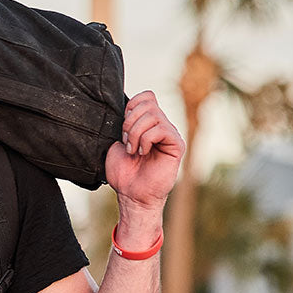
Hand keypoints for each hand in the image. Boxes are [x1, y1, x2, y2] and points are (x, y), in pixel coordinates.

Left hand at [103, 90, 184, 214]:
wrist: (131, 195)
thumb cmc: (124, 174)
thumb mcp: (116, 144)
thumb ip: (123, 125)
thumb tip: (126, 109)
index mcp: (149, 124)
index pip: (146, 96)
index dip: (131, 107)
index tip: (122, 130)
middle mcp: (162, 126)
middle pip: (148, 103)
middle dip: (130, 122)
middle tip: (126, 143)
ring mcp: (170, 135)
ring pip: (153, 115)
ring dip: (135, 134)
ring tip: (133, 151)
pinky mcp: (176, 145)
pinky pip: (161, 129)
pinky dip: (146, 140)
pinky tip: (143, 153)